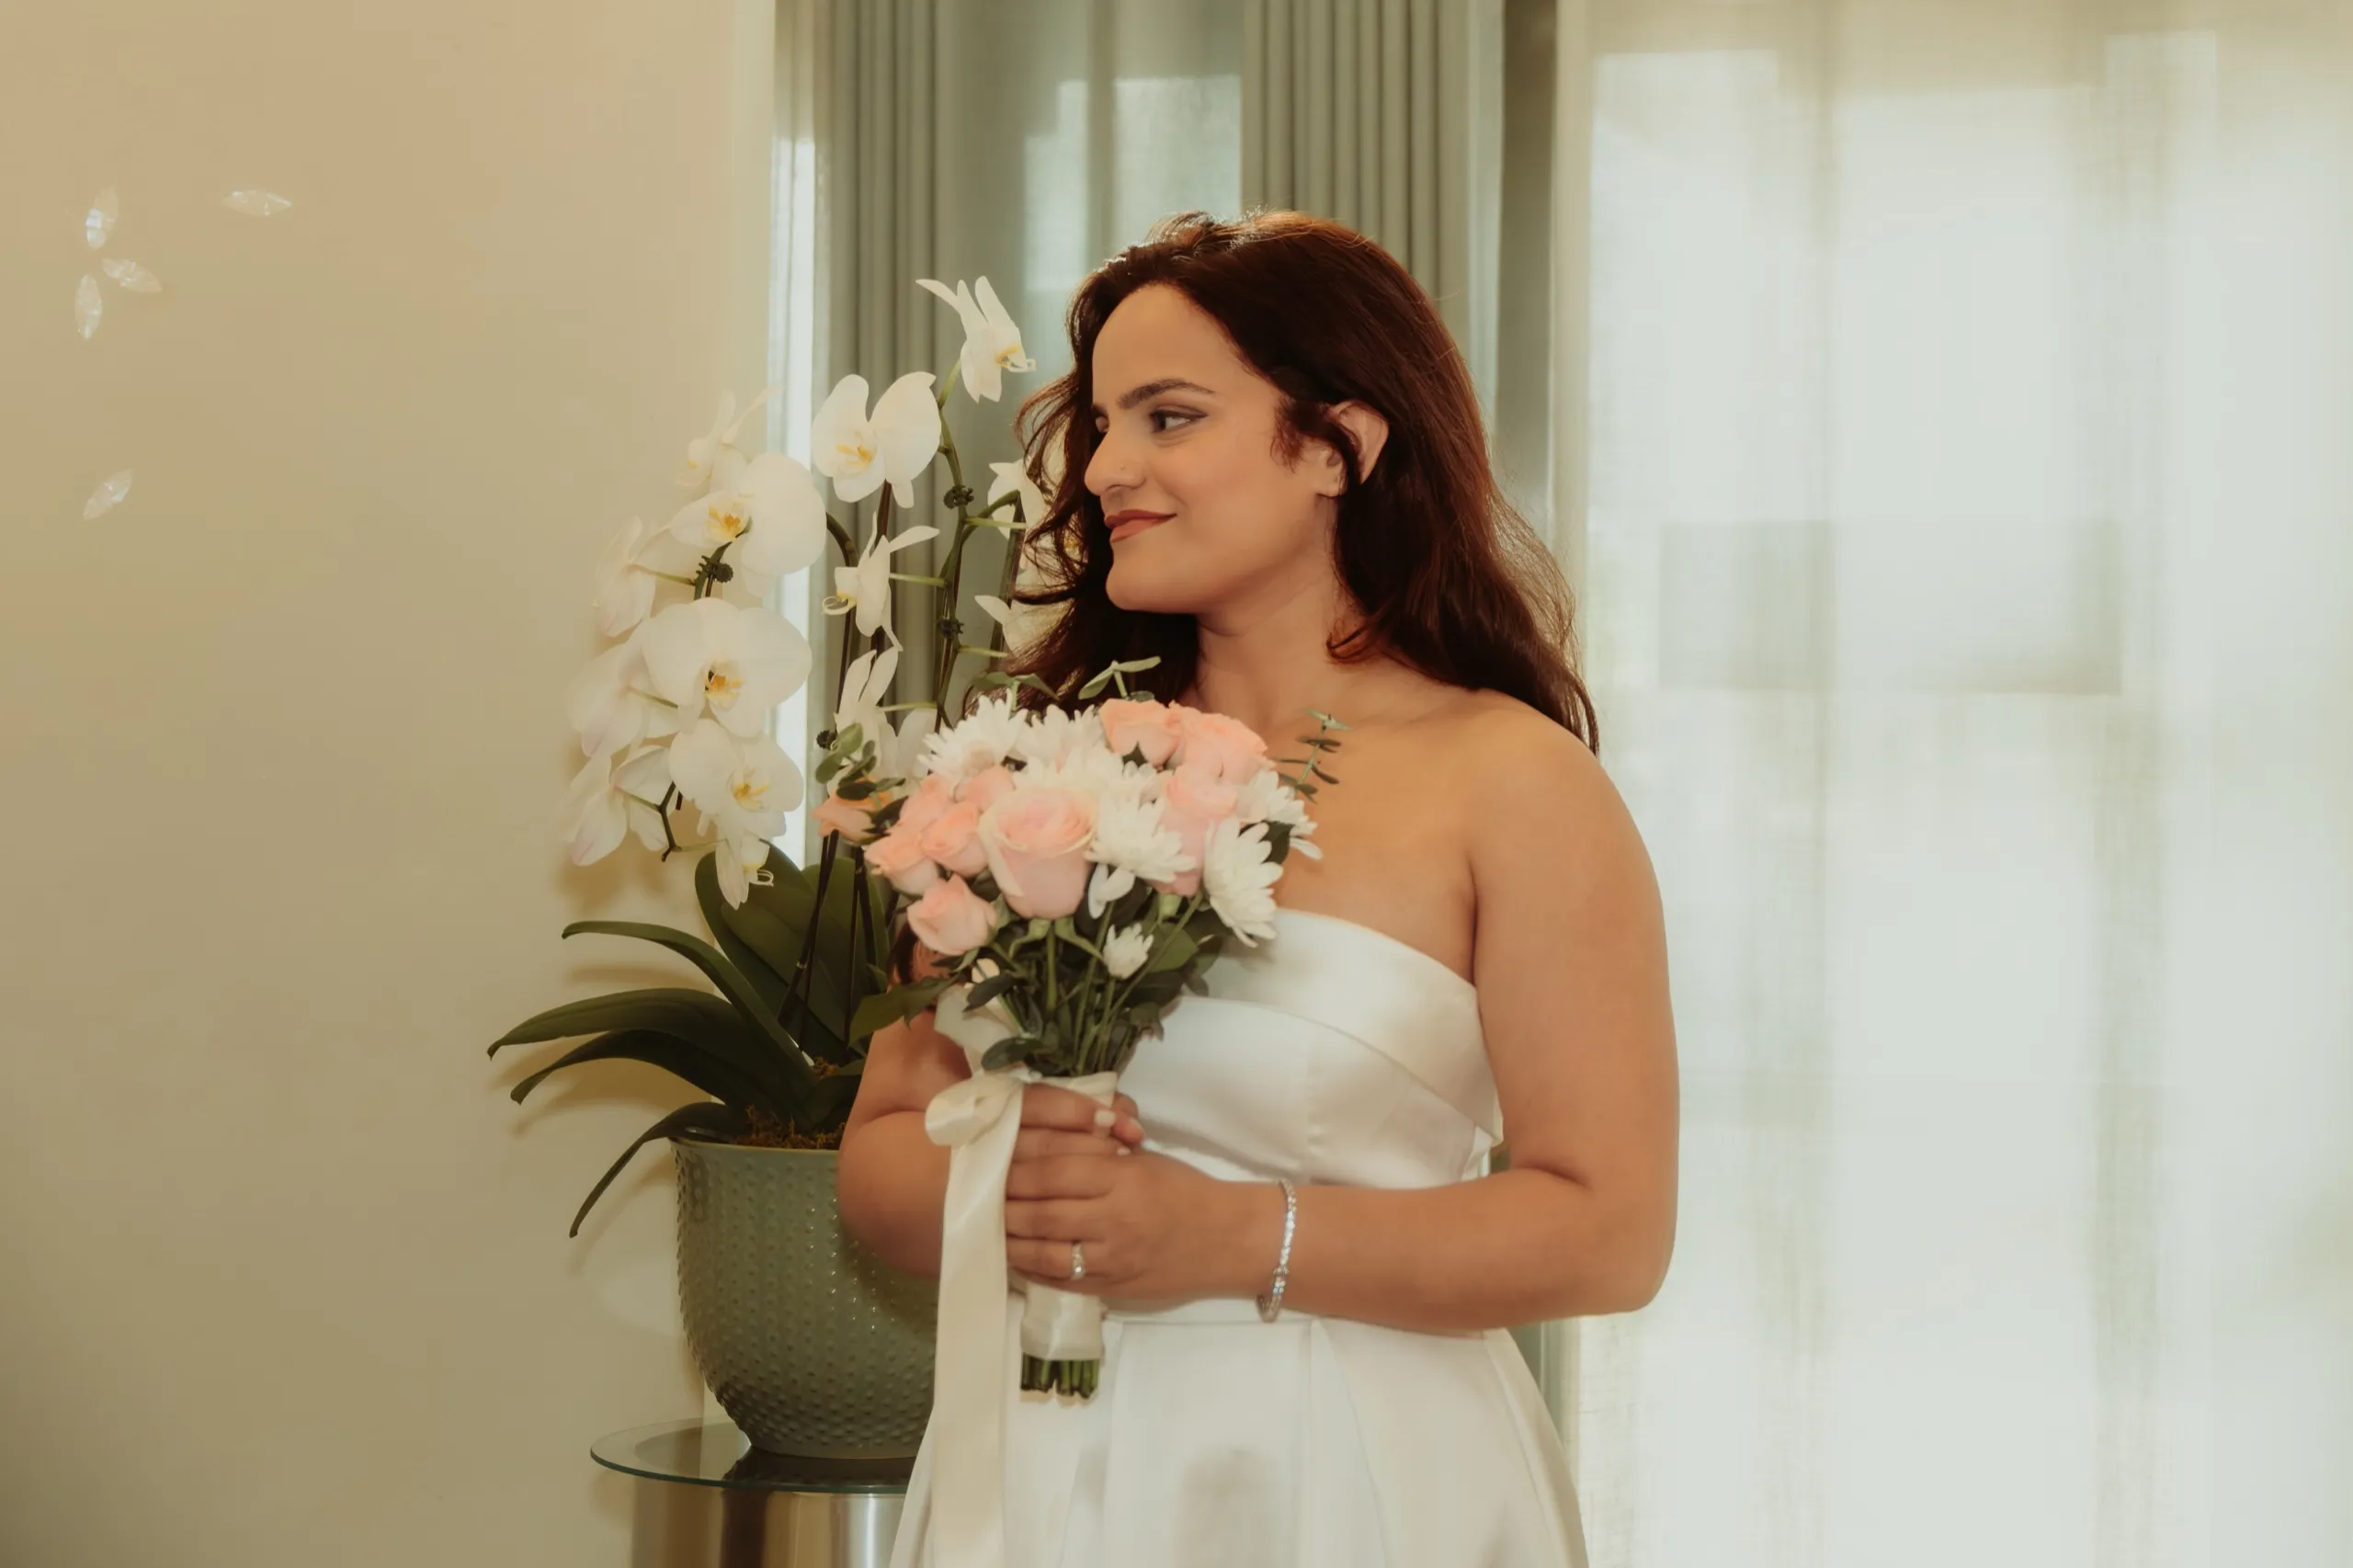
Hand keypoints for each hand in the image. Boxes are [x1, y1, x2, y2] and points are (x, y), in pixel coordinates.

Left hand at [1003, 1092, 1237, 1302]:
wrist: (1226, 1240)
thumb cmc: (1183, 1189)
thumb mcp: (1144, 1159)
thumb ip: (1097, 1151)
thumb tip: (1041, 1141)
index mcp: (1123, 1177)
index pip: (1054, 1168)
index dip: (1016, 1166)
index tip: (992, 1161)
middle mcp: (1115, 1218)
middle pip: (1041, 1210)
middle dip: (1004, 1203)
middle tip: (977, 1194)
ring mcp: (1112, 1258)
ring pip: (1044, 1250)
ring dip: (1009, 1239)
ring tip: (986, 1227)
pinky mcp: (1111, 1287)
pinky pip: (1060, 1280)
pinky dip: (1030, 1269)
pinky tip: (1013, 1257)